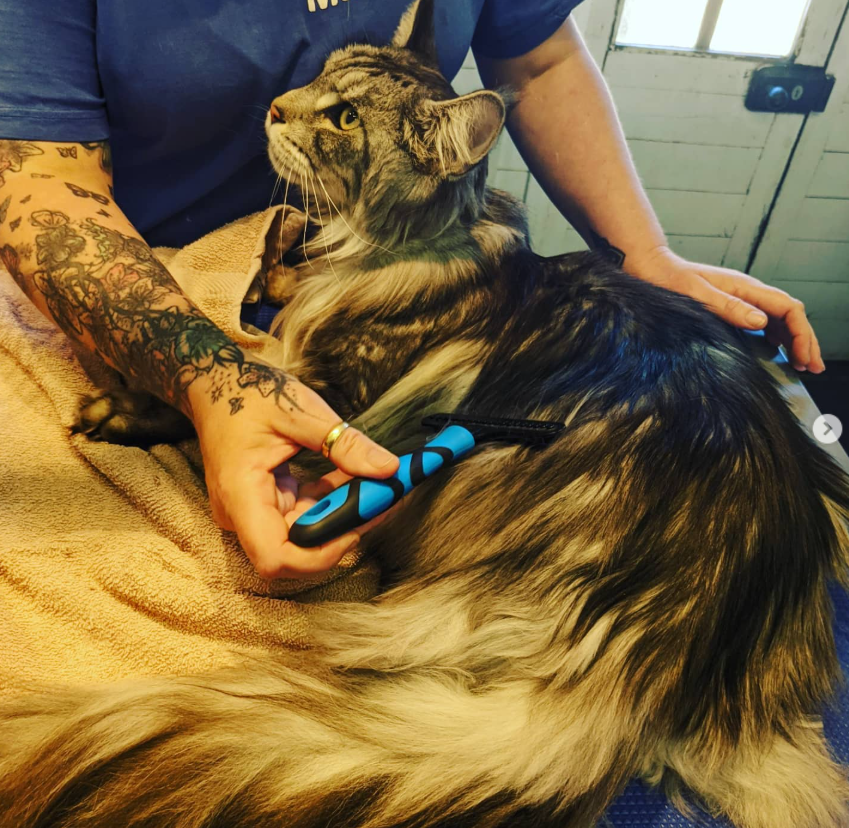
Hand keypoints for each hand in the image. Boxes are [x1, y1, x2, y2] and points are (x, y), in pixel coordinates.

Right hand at [188, 359, 398, 578]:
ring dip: (342, 514)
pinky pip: (302, 512)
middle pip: (295, 548)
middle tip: (383, 502)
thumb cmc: (248, 392)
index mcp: (240, 493)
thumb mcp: (301, 412)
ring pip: (304, 532)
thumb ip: (344, 444)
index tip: (355, 529)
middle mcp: (241, 512)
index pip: (275, 557)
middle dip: (343, 530)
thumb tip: (388, 469)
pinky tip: (358, 479)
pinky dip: (331, 500)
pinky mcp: (265, 500)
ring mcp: (252, 509)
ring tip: (379, 490)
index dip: (318, 556)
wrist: (215, 382)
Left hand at [623, 246, 824, 373]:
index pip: (789, 308)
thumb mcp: (696, 295)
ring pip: (779, 318)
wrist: (650, 267)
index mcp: (745, 287)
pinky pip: (762, 321)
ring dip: (794, 339)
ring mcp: (740, 297)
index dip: (802, 334)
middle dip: (806, 340)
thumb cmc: (668, 280)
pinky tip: (777, 349)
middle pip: (790, 314)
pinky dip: (776, 336)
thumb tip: (762, 322)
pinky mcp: (730, 305)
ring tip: (802, 363)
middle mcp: (747, 291)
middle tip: (814, 368)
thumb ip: (728, 307)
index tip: (804, 358)